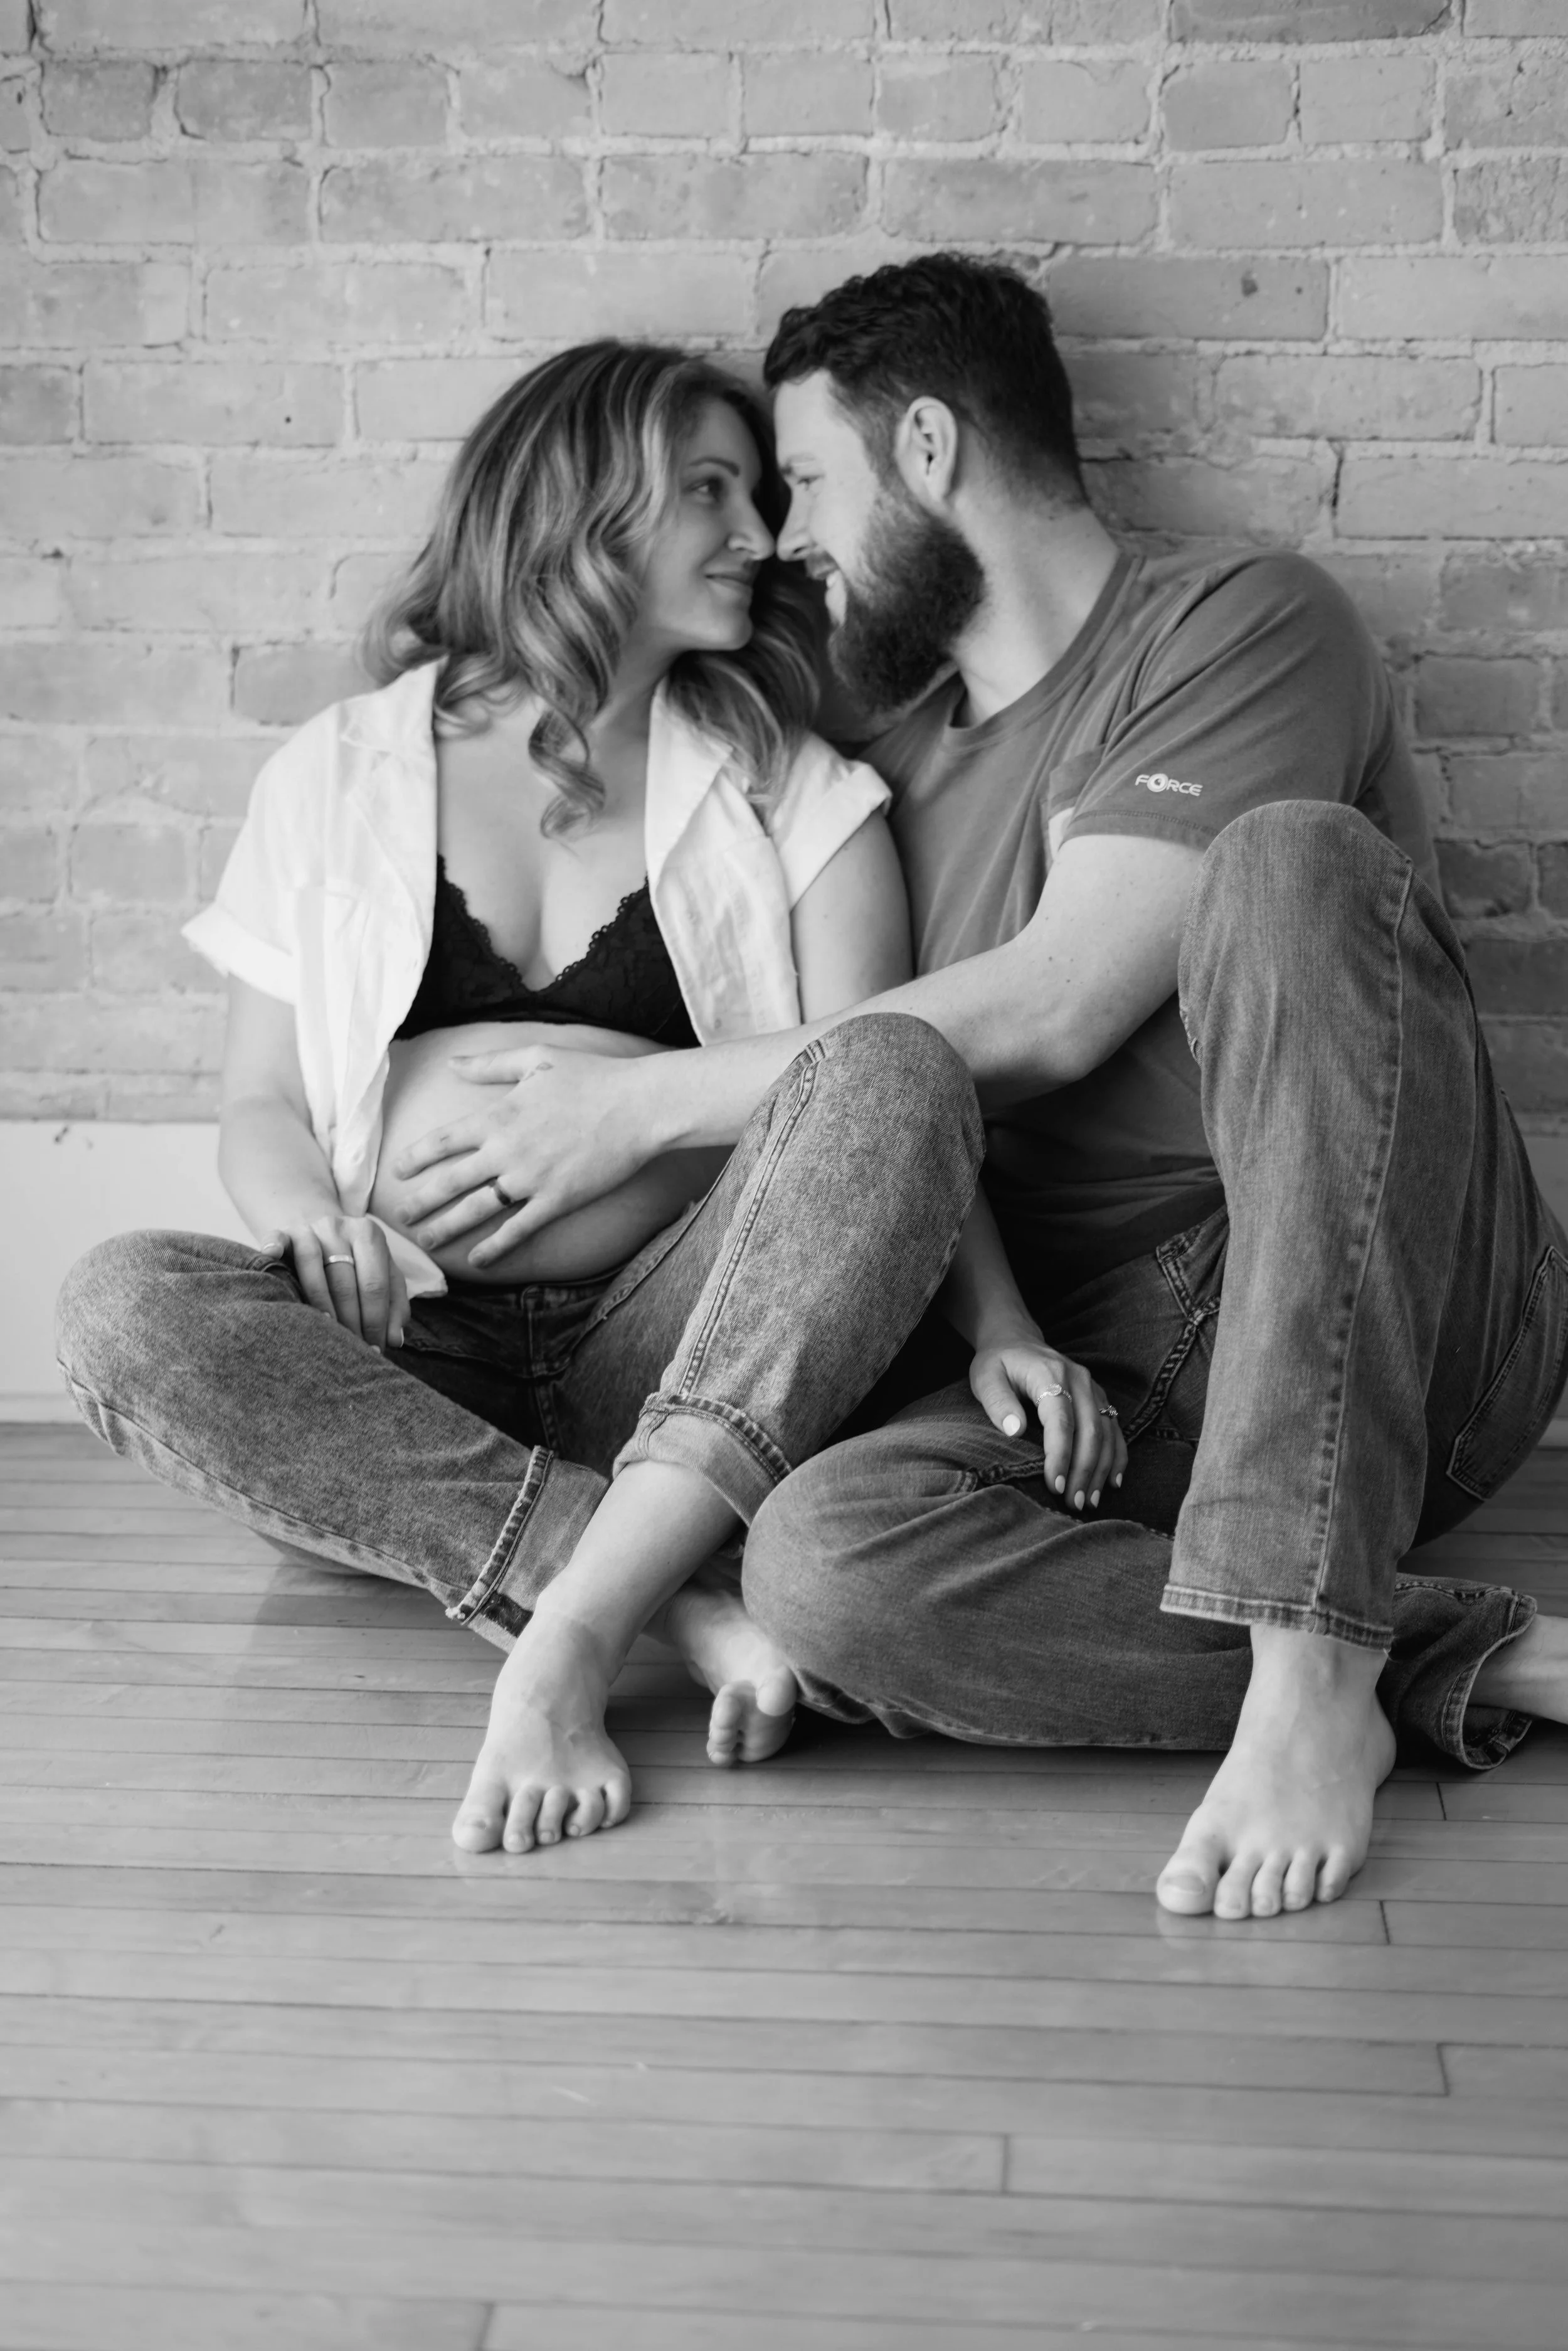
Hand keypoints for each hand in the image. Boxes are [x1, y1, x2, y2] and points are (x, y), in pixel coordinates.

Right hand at [265, 1212, 408, 1353]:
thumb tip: (394, 1339)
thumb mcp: (384, 1278)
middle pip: (344, 1280)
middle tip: (350, 1350)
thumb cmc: (360, 1265)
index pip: (375, 1284)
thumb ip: (394, 1306)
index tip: (374, 1349)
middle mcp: (339, 1227)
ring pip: (311, 1266)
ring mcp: (309, 1228)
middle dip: (349, 1321)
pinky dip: (273, 1246)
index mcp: (369, 1235)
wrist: (326, 1234)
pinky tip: (271, 1256)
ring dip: (318, 1302)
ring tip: (325, 1330)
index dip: (375, 1321)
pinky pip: (277, 1238)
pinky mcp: (284, 1232)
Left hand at [391, 1042, 656, 1264]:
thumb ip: (489, 1064)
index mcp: (497, 1115)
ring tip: (426, 1242)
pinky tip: (478, 1261)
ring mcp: (531, 1179)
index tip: (398, 1172)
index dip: (415, 1158)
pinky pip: (519, 1230)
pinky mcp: (557, 1201)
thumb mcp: (536, 1058)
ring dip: (447, 1228)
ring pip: (476, 1210)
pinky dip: (495, 1248)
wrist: (639, 1106)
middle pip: (450, 1182)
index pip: (442, 1142)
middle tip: (401, 1217)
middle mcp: (506, 1150)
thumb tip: (451, 1063)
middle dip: (421, 1202)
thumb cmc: (591, 1077)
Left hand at [969, 1332, 1127, 1510]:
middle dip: (1084, 1471)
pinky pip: (1115, 1429)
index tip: (1055, 1486)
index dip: (1060, 1455)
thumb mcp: (986, 1378)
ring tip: (1088, 1502)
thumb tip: (1014, 1430)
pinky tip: (1112, 1482)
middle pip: (1090, 1430)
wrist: (1017, 1340)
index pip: (1061, 1419)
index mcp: (1050, 1374)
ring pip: (1107, 1433)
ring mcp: (1093, 1388)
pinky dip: (1116, 1457)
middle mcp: (1079, 1380)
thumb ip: (998, 1402)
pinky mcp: (1099, 1398)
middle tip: (1073, 1504)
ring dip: (1101, 1470)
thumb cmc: (998, 1364)